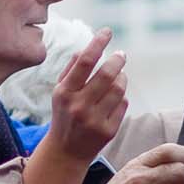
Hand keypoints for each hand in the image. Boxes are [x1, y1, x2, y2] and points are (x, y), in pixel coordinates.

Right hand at [44, 28, 127, 164]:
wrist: (66, 152)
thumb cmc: (64, 114)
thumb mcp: (60, 91)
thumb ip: (71, 68)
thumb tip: (87, 47)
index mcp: (65, 93)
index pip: (85, 62)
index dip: (98, 43)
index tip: (107, 32)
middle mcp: (79, 106)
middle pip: (107, 74)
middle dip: (117, 60)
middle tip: (121, 54)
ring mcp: (95, 120)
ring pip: (119, 88)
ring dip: (121, 78)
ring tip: (117, 77)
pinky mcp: (109, 131)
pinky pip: (123, 104)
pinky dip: (121, 97)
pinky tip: (114, 99)